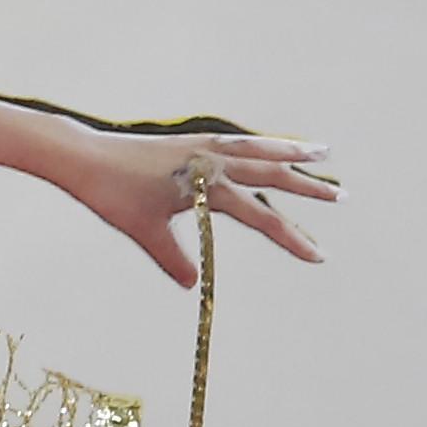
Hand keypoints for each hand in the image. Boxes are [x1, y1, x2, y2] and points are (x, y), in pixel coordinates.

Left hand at [49, 122, 333, 284]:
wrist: (84, 156)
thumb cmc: (112, 194)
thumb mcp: (144, 231)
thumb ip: (173, 257)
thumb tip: (193, 286)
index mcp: (208, 184)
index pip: (261, 216)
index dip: (291, 238)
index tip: (318, 255)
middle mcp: (212, 160)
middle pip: (272, 175)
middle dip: (308, 188)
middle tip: (342, 198)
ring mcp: (203, 146)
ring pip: (259, 149)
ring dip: (291, 152)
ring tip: (322, 150)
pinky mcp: (191, 141)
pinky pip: (237, 141)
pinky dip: (260, 143)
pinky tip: (268, 146)